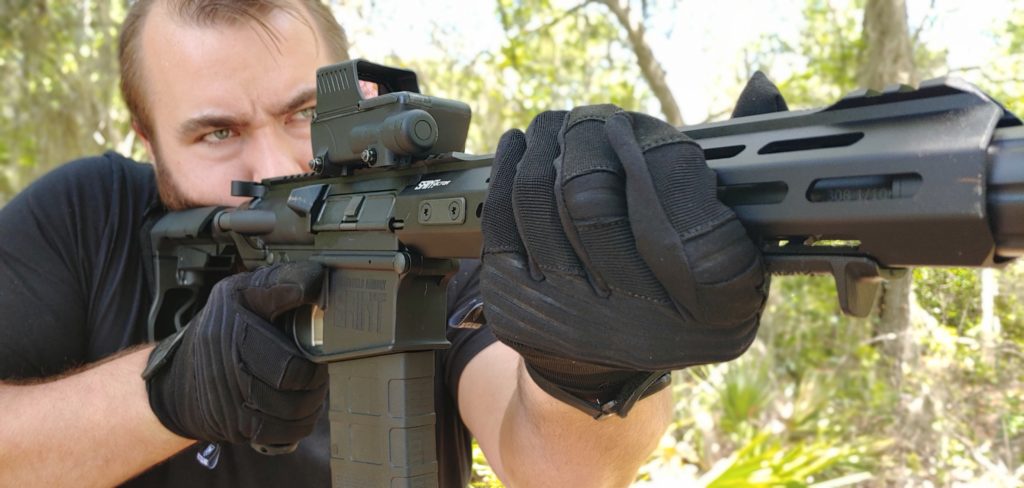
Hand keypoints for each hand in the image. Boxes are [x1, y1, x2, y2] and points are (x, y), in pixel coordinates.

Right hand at [143, 262, 326, 449]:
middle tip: (318, 367)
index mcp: (233, 330)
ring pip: (293, 410)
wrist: (179, 379)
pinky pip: (284, 432)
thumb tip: (315, 278)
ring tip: (312, 386)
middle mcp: (229, 368)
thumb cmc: (219, 330)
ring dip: (313, 400)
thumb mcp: (241, 293)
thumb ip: (279, 282)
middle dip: (316, 376)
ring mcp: (232, 403)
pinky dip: (301, 422)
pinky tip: (301, 407)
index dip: (312, 352)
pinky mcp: (238, 429)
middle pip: (294, 381)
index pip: (288, 353)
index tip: (322, 337)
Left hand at [481, 95, 772, 416]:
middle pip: (590, 197)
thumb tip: (759, 88)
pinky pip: (502, 222)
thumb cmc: (679, 295)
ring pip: (539, 200)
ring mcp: (570, 318)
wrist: (607, 371)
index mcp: (711, 304)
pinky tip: (521, 146)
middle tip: (592, 117)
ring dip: (545, 144)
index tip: (634, 127)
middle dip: (586, 136)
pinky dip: (508, 171)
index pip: (678, 209)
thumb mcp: (739, 253)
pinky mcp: (517, 309)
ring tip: (556, 124)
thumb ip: (751, 172)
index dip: (649, 150)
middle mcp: (639, 320)